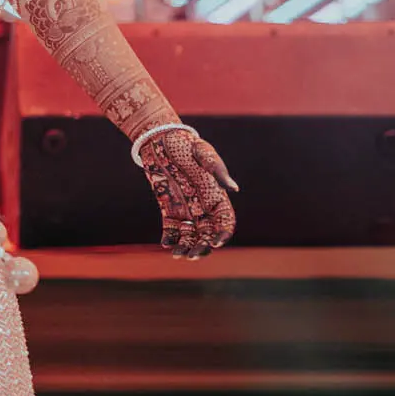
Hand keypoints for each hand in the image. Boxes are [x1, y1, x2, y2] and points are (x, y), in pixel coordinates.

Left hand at [138, 130, 237, 259]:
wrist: (160, 139)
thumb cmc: (186, 143)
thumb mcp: (203, 153)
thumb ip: (217, 170)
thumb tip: (233, 188)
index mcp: (216, 194)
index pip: (225, 220)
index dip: (223, 234)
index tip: (215, 244)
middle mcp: (202, 205)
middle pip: (207, 233)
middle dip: (202, 246)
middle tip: (192, 256)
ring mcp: (186, 207)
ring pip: (190, 233)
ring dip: (186, 246)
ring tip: (177, 255)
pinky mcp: (168, 206)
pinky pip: (171, 226)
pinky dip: (170, 236)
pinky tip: (165, 243)